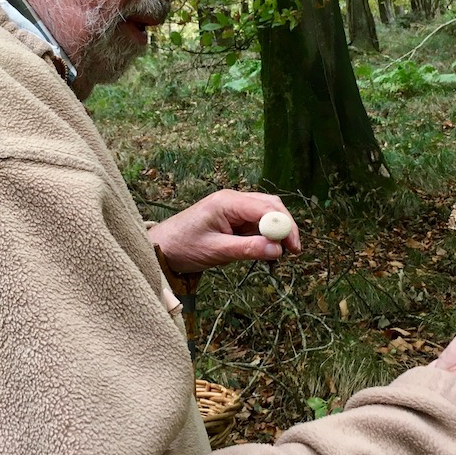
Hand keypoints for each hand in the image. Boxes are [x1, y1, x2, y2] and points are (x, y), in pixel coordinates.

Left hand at [147, 189, 300, 272]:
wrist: (161, 248)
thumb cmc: (183, 247)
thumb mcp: (216, 251)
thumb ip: (247, 249)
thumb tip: (277, 250)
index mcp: (227, 202)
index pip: (266, 208)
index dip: (284, 226)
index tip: (293, 248)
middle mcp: (233, 200)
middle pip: (270, 206)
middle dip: (284, 227)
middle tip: (292, 251)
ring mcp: (233, 208)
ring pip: (265, 214)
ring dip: (275, 232)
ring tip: (280, 254)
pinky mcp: (232, 219)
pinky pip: (255, 223)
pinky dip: (264, 236)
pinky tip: (266, 251)